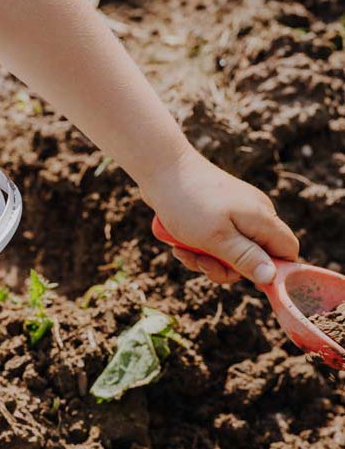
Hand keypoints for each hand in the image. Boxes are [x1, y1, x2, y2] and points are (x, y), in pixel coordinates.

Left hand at [140, 147, 298, 284]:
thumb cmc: (188, 203)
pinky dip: (198, 248)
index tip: (242, 277)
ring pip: (230, 253)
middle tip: (200, 262)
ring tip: (182, 250)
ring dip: (205, 260)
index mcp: (262, 219)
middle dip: (225, 268)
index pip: (288, 251)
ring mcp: (235, 214)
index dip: (272, 270)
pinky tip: (178, 245)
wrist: (161, 170)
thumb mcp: (216, 238)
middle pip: (255, 258)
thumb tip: (272, 278)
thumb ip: (245, 258)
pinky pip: (215, 242)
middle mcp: (254, 215)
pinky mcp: (217, 214)